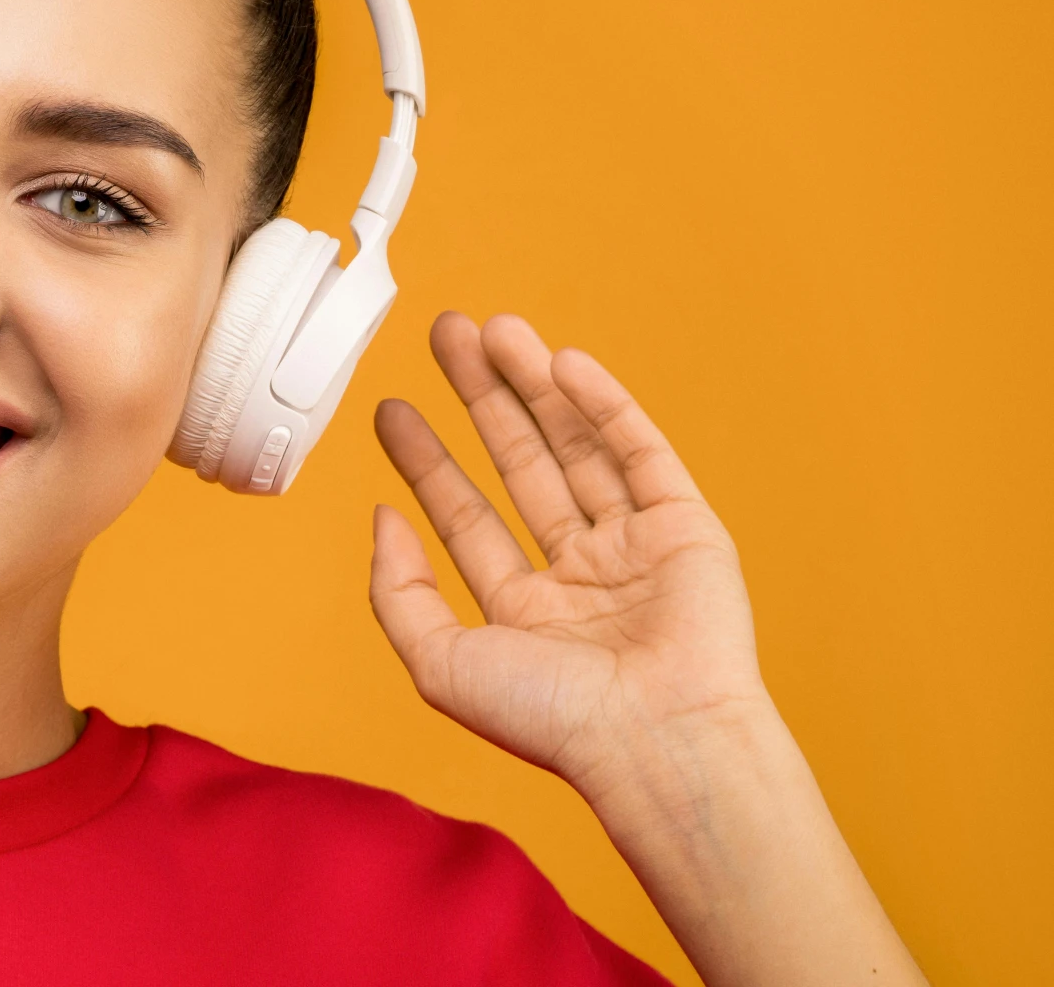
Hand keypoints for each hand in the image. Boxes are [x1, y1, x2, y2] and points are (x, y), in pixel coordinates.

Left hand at [367, 312, 764, 799]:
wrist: (657, 740)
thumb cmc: (553, 719)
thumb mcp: (439, 661)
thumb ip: (398, 592)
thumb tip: (381, 519)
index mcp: (524, 612)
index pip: (465, 515)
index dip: (427, 459)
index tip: (391, 408)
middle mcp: (579, 575)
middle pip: (520, 463)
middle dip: (481, 397)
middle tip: (444, 335)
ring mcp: (634, 549)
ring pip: (575, 445)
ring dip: (534, 384)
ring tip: (492, 327)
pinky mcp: (686, 528)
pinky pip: (640, 452)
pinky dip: (603, 404)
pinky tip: (560, 363)